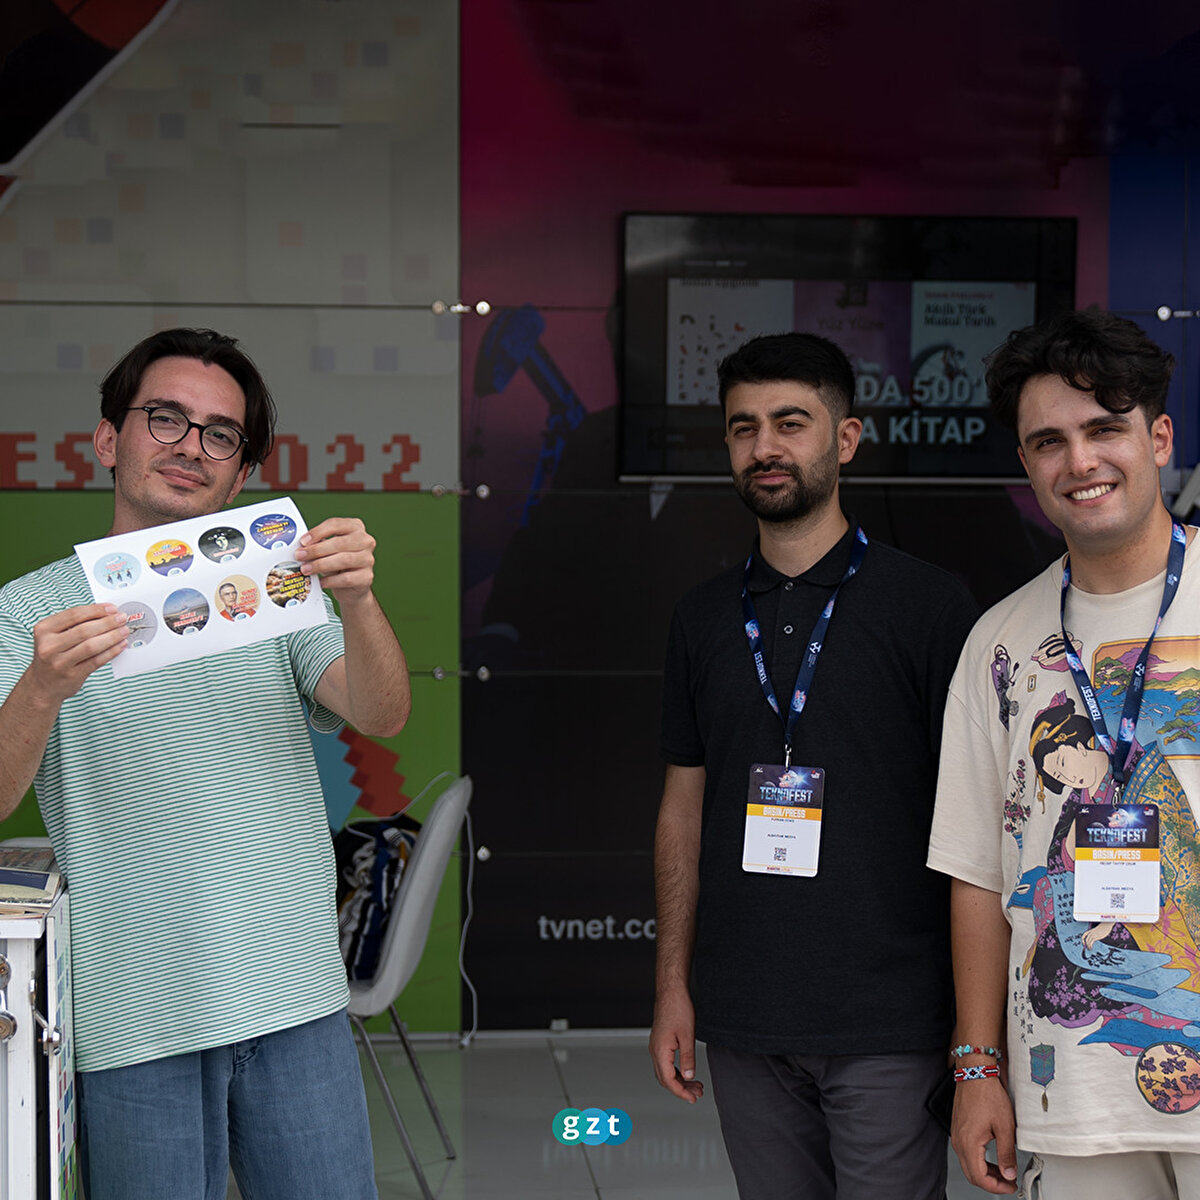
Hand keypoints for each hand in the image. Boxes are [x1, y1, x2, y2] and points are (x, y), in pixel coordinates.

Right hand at [27, 605, 127, 704]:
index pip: (74, 615)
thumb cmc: (54, 654)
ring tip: (124, 631)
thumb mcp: (56, 635)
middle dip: (107, 623)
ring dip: (112, 636)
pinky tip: (121, 645)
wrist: (43, 684)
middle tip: (122, 618)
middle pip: (84, 630)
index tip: (112, 608)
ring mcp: (59, 662)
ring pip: (91, 646)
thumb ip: (76, 624)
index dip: (96, 610)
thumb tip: (108, 613)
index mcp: (44, 630)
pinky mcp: (72, 675)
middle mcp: (48, 646)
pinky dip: (111, 651)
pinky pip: (96, 661)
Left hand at [295, 518, 375, 601]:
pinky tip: (320, 582)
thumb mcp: (327, 549)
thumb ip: (317, 544)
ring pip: (344, 560)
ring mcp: (368, 559)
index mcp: (355, 527)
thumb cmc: (337, 562)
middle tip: (300, 556)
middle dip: (316, 550)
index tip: (303, 542)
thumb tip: (300, 547)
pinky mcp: (367, 577)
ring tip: (306, 570)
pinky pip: (346, 578)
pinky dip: (330, 581)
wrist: (352, 586)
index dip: (317, 532)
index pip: (335, 524)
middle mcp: (365, 541)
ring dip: (320, 565)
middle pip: (339, 543)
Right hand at [649, 988, 704, 1102]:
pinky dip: (676, 1071)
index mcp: (660, 1051)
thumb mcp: (687, 1035)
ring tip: (695, 1085)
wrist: (671, 992)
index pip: (668, 1081)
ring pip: (665, 1071)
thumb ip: (688, 1058)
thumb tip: (689, 1077)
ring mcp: (656, 1046)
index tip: (693, 1098)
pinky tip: (687, 1072)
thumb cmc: (678, 1008)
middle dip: (681, 1089)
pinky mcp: (660, 1042)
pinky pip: (666, 1063)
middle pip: (665, 1079)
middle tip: (697, 1093)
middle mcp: (655, 1050)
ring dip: (679, 1080)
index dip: (681, 1092)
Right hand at [951, 1077, 1017, 1193]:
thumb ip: (1007, 1154)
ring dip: (985, 1172)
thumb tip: (1009, 1174)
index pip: (979, 1178)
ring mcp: (956, 1135)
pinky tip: (991, 1158)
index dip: (997, 1187)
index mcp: (969, 1143)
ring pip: (968, 1165)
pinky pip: (966, 1153)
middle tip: (1008, 1182)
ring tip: (1003, 1171)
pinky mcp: (958, 1129)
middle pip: (972, 1174)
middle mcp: (958, 1141)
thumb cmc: (988, 1094)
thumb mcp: (1005, 1127)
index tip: (1011, 1186)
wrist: (975, 1073)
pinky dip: (979, 1161)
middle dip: (991, 1183)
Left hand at [1082, 922, 1113, 949]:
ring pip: (1087, 942)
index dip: (1082, 940)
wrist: (1106, 925)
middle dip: (1085, 944)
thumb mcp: (1097, 930)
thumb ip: (1095, 933)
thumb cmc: (1103, 928)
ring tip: (1089, 949)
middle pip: (1085, 939)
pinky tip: (1091, 948)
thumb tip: (1095, 938)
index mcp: (1090, 930)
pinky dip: (1090, 946)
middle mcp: (1090, 933)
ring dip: (1088, 946)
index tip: (1083, 943)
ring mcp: (1092, 935)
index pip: (1084, 935)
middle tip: (1087, 948)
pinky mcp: (1095, 937)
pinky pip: (1090, 942)